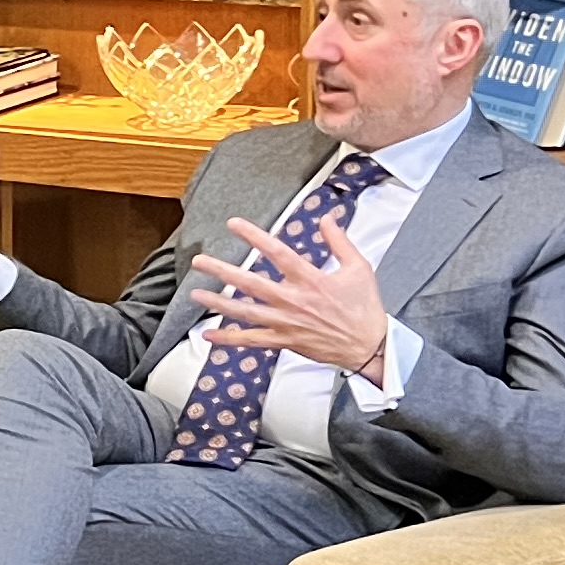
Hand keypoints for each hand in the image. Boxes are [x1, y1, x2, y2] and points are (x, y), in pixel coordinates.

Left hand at [190, 215, 390, 377]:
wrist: (369, 345)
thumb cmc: (364, 306)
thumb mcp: (359, 268)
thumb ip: (340, 241)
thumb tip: (327, 218)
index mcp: (311, 280)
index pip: (277, 253)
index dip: (254, 237)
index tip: (233, 224)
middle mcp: (293, 301)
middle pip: (251, 284)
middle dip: (222, 272)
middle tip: (199, 262)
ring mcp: (286, 323)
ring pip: (245, 313)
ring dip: (218, 304)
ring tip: (195, 295)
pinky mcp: (285, 342)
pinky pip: (252, 341)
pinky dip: (229, 339)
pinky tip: (208, 336)